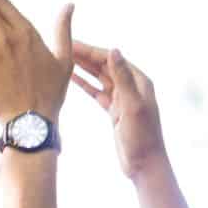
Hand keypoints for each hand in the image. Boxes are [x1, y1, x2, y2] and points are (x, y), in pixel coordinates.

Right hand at [71, 41, 166, 180]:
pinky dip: (85, 84)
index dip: (91, 50)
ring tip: (64, 58)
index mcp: (138, 81)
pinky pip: (97, 92)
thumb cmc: (142, 137)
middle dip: (84, 56)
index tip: (71, 43)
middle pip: (104, 66)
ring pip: (99, 77)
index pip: (111, 59)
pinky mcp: (114, 110)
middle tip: (62, 47)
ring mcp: (122, 98)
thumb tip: (114, 50)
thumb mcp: (132, 105)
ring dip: (83, 68)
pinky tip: (72, 78)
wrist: (145, 165)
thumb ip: (122, 78)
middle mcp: (131, 86)